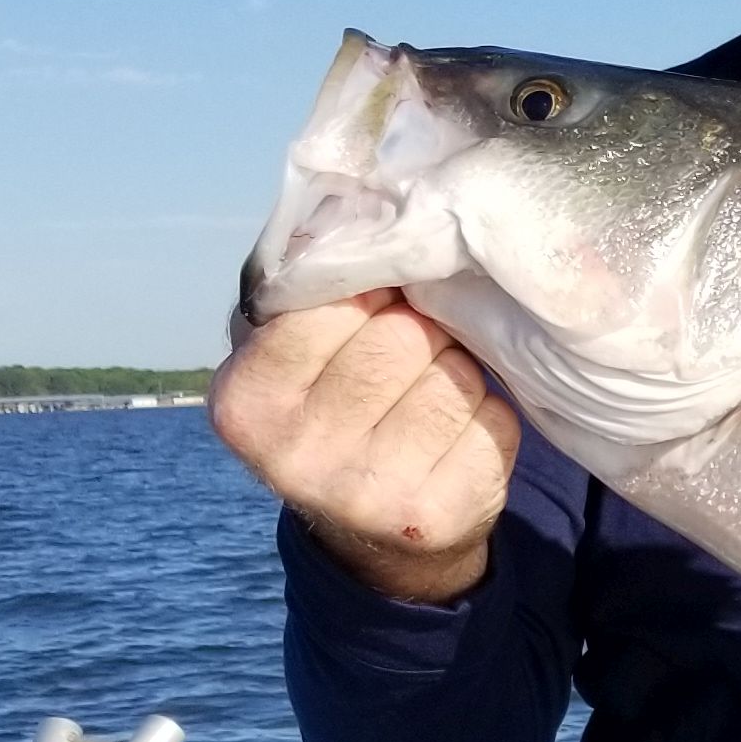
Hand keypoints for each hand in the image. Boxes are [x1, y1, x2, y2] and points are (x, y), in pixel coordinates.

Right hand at [211, 293, 518, 600]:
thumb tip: (360, 210)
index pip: (335, 302)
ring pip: (455, 375)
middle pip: (402, 336)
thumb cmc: (329, 406)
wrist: (365, 531)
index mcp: (246, 403)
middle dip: (419, 329)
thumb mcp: (285, 349)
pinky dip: (488, 412)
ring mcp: (367, 496)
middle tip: (409, 351)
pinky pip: (495, 419)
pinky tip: (455, 433)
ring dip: (456, 369)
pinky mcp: (435, 518)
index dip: (371, 291)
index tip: (375, 303)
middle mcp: (296, 460)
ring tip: (428, 393)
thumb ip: (308, 286)